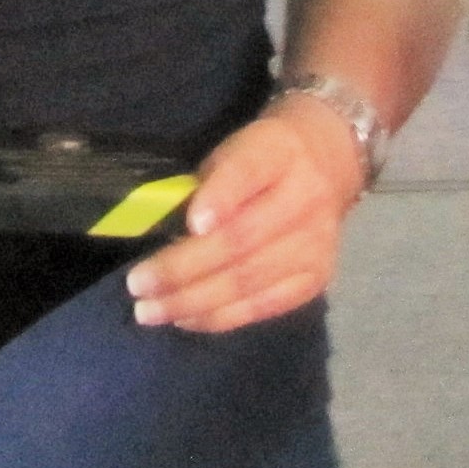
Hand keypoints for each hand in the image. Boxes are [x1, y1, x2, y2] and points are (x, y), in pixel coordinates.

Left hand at [126, 105, 362, 332]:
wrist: (331, 162)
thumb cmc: (264, 157)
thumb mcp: (235, 148)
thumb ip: (204, 183)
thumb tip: (157, 226)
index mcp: (278, 152)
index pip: (248, 172)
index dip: (219, 198)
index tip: (191, 222)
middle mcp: (305, 199)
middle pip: (241, 241)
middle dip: (182, 268)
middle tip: (137, 284)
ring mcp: (315, 245)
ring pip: (248, 281)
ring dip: (192, 301)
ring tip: (149, 310)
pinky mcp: (315, 279)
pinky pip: (262, 306)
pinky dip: (219, 317)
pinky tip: (184, 319)